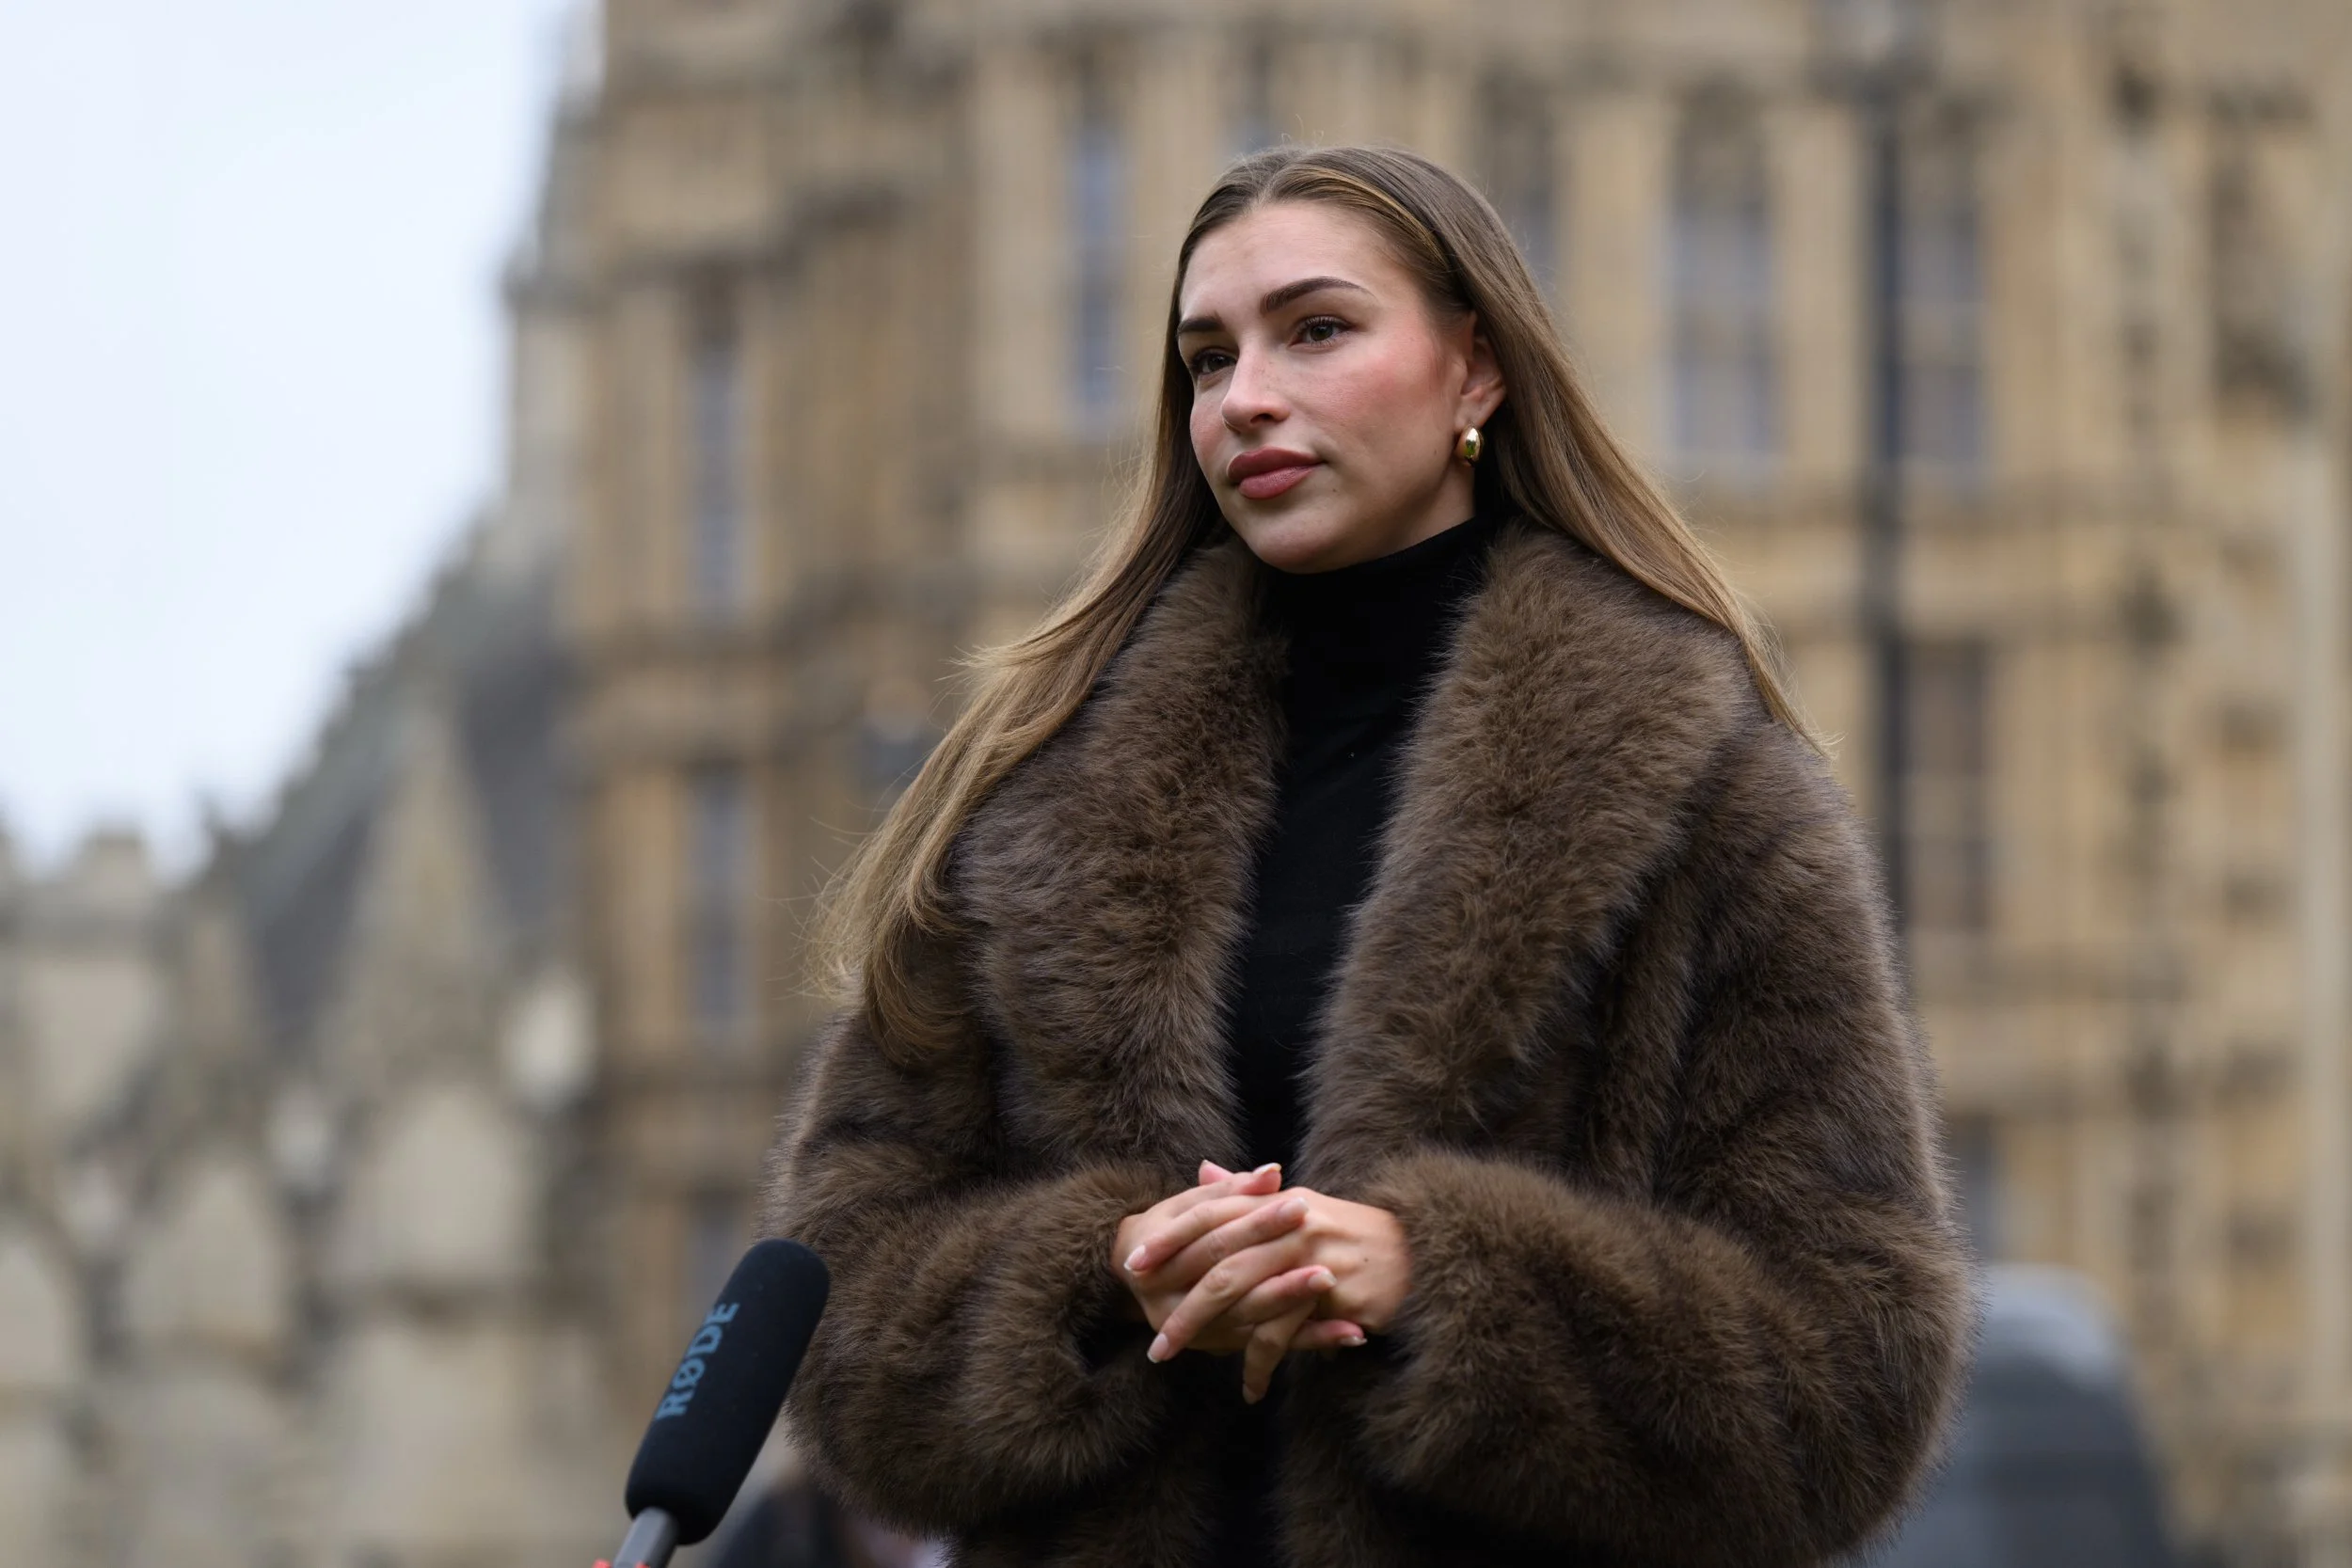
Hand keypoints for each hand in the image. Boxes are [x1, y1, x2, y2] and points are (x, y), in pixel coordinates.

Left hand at [1144, 1163, 1408, 1400]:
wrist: (1419, 1255)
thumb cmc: (1352, 1235)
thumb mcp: (1298, 1207)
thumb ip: (1248, 1193)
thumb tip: (1203, 1171)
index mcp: (1275, 1200)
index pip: (1210, 1213)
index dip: (1169, 1239)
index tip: (1133, 1265)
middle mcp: (1288, 1222)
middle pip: (1217, 1259)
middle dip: (1178, 1299)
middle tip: (1150, 1332)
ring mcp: (1308, 1255)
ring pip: (1240, 1294)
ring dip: (1203, 1332)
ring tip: (1175, 1356)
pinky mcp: (1328, 1291)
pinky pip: (1279, 1331)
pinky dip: (1259, 1362)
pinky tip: (1249, 1387)